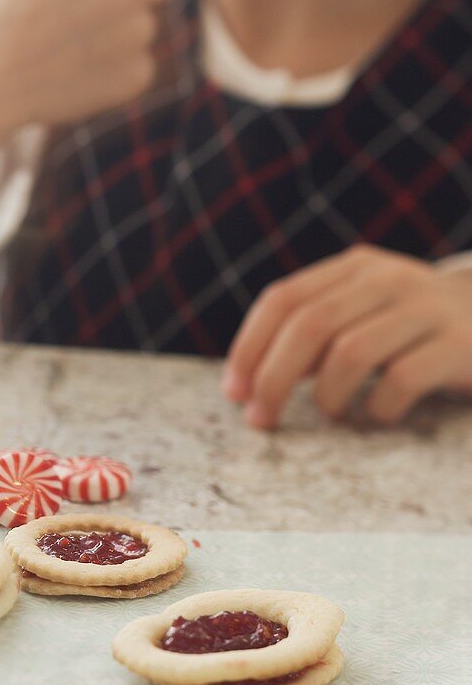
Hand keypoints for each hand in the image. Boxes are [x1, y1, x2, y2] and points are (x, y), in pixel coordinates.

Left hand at [221, 246, 471, 426]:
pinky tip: (378, 415)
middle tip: (260, 418)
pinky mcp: (459, 345)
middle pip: (310, 324)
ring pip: (351, 352)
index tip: (234, 391)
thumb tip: (251, 381)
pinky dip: (378, 408)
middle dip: (274, 377)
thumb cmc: (412, 326)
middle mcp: (388, 278)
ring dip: (326, 395)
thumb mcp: (363, 313)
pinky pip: (402, 380)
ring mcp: (427, 308)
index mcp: (354, 266)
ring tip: (329, 413)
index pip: (283, 298)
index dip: (250, 346)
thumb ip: (313, 335)